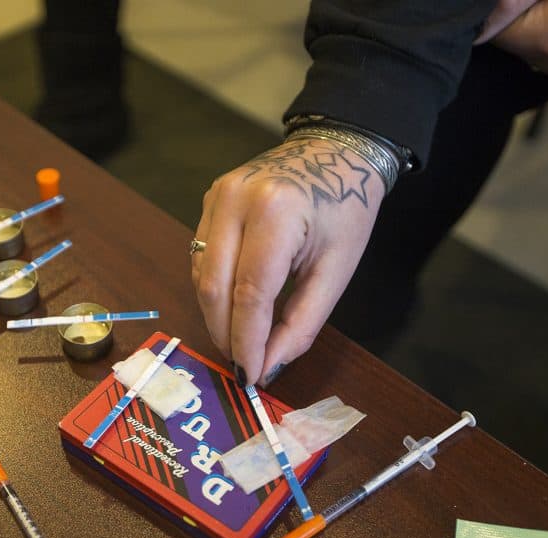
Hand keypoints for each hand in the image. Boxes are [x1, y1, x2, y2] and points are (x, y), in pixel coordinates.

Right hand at [191, 137, 380, 386]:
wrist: (336, 151)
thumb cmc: (346, 209)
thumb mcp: (335, 272)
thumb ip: (301, 324)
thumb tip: (267, 367)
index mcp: (276, 214)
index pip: (250, 294)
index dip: (246, 341)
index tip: (250, 375)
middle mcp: (236, 201)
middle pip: (215, 288)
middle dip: (226, 334)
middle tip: (243, 364)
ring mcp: (217, 197)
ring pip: (201, 276)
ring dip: (217, 316)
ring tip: (239, 340)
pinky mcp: (208, 200)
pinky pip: (201, 257)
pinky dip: (214, 289)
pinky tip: (233, 306)